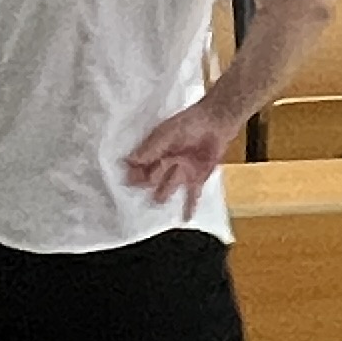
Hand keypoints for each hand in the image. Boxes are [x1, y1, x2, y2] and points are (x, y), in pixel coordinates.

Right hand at [123, 97, 241, 210]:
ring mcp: (182, 171)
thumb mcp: (167, 134)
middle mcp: (167, 161)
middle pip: (152, 177)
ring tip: (154, 205)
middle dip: (144, 185)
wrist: (216, 122)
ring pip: (167, 187)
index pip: (140, 164)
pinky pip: (192, 195)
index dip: (133, 172)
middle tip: (134, 196)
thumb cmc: (190, 123)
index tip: (125, 180)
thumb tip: (130, 161)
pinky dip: (189, 206)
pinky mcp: (197, 178)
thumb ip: (150, 148)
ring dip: (161, 196)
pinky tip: (185, 218)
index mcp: (158, 149)